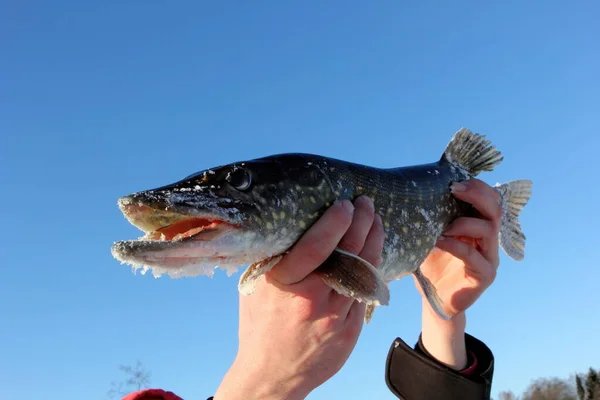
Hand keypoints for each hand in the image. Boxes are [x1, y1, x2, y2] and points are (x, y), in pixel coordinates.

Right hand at [213, 196, 384, 399]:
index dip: (334, 221)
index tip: (345, 203)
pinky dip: (371, 268)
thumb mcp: (257, 288)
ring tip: (376, 222)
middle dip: (361, 223)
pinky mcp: (350, 330)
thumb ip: (277, 259)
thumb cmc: (260, 324)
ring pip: (364, 271)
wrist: (272, 374)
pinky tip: (372, 253)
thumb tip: (298, 225)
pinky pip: (366, 292)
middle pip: (347, 253)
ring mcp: (335, 316)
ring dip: (373, 242)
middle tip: (366, 203)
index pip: (316, 246)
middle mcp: (312, 299)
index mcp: (284, 284)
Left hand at [416, 179, 501, 368]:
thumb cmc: (431, 264)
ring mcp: (489, 257)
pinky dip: (456, 246)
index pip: (489, 198)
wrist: (434, 299)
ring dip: (464, 222)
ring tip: (443, 226)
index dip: (476, 187)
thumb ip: (430, 216)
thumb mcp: (430, 235)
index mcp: (478, 225)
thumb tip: (406, 190)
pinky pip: (474, 256)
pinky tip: (439, 242)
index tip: (453, 182)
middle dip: (477, 194)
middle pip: (495, 209)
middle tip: (454, 191)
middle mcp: (488, 239)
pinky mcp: (485, 275)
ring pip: (488, 230)